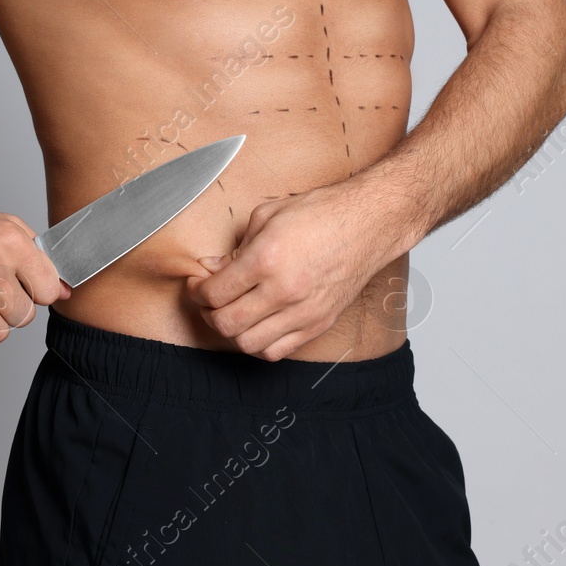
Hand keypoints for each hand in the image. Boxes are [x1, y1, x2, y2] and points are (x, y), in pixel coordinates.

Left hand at [185, 184, 399, 360]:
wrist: (368, 223)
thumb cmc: (322, 213)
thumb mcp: (268, 216)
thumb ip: (236, 247)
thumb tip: (213, 269)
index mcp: (267, 259)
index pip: (215, 292)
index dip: (197, 291)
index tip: (198, 284)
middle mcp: (284, 290)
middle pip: (226, 323)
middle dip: (207, 313)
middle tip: (208, 299)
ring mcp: (303, 312)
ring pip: (248, 344)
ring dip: (232, 331)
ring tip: (231, 313)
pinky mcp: (318, 323)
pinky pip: (277, 351)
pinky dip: (259, 344)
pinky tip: (256, 325)